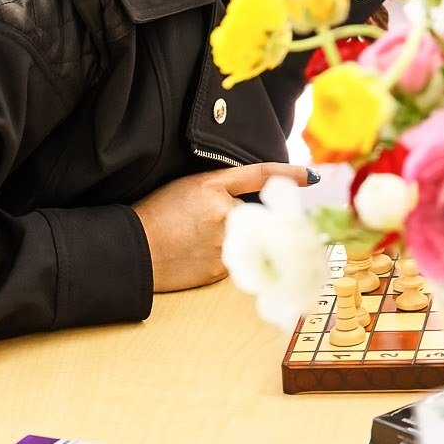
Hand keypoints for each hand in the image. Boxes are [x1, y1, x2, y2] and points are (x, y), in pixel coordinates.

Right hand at [131, 161, 313, 292]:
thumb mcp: (187, 188)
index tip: (311, 176)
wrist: (133, 251)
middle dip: (242, 219)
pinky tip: (197, 255)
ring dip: (233, 240)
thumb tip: (251, 203)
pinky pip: (236, 259)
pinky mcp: (222, 269)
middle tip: (204, 225)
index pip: (259, 175)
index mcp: (212, 187)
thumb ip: (222, 191)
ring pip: (246, 238)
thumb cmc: (154, 215)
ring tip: (196, 241)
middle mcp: (224, 213)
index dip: (287, 174)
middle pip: (253, 214)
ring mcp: (225, 244)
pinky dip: (224, 257)